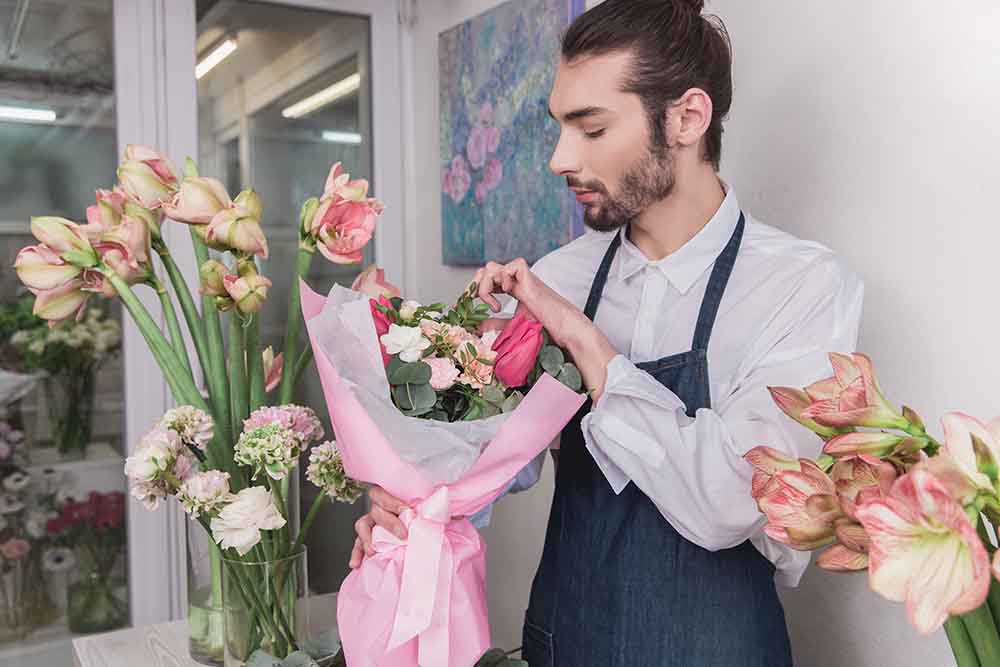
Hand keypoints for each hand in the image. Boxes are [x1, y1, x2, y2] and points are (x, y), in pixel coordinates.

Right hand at [348, 486, 467, 568]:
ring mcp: (372, 521)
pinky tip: (356, 564)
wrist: (414, 518)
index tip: (407, 511)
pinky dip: (356, 553)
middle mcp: (379, 506)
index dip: (394, 502)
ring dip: (366, 539)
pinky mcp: (367, 537)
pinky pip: (358, 543)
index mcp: (392, 495)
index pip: (384, 493)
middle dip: (389, 523)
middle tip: (402, 536)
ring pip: (362, 525)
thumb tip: (457, 515)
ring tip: (374, 552)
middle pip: (375, 510)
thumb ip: (440, 510)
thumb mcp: (431, 508)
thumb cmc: (422, 510)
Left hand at [472, 258, 584, 348]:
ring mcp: (521, 278)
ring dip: (485, 286)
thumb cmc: (544, 327)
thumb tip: (476, 326)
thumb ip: (495, 324)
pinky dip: (503, 279)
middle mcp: (514, 281)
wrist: (562, 327)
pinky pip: (509, 266)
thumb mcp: (512, 325)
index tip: (461, 305)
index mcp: (512, 289)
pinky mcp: (529, 277)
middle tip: (468, 303)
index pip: (485, 280)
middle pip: (485, 270)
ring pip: (491, 266)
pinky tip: (508, 294)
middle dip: (472, 286)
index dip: (471, 290)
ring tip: (495, 306)